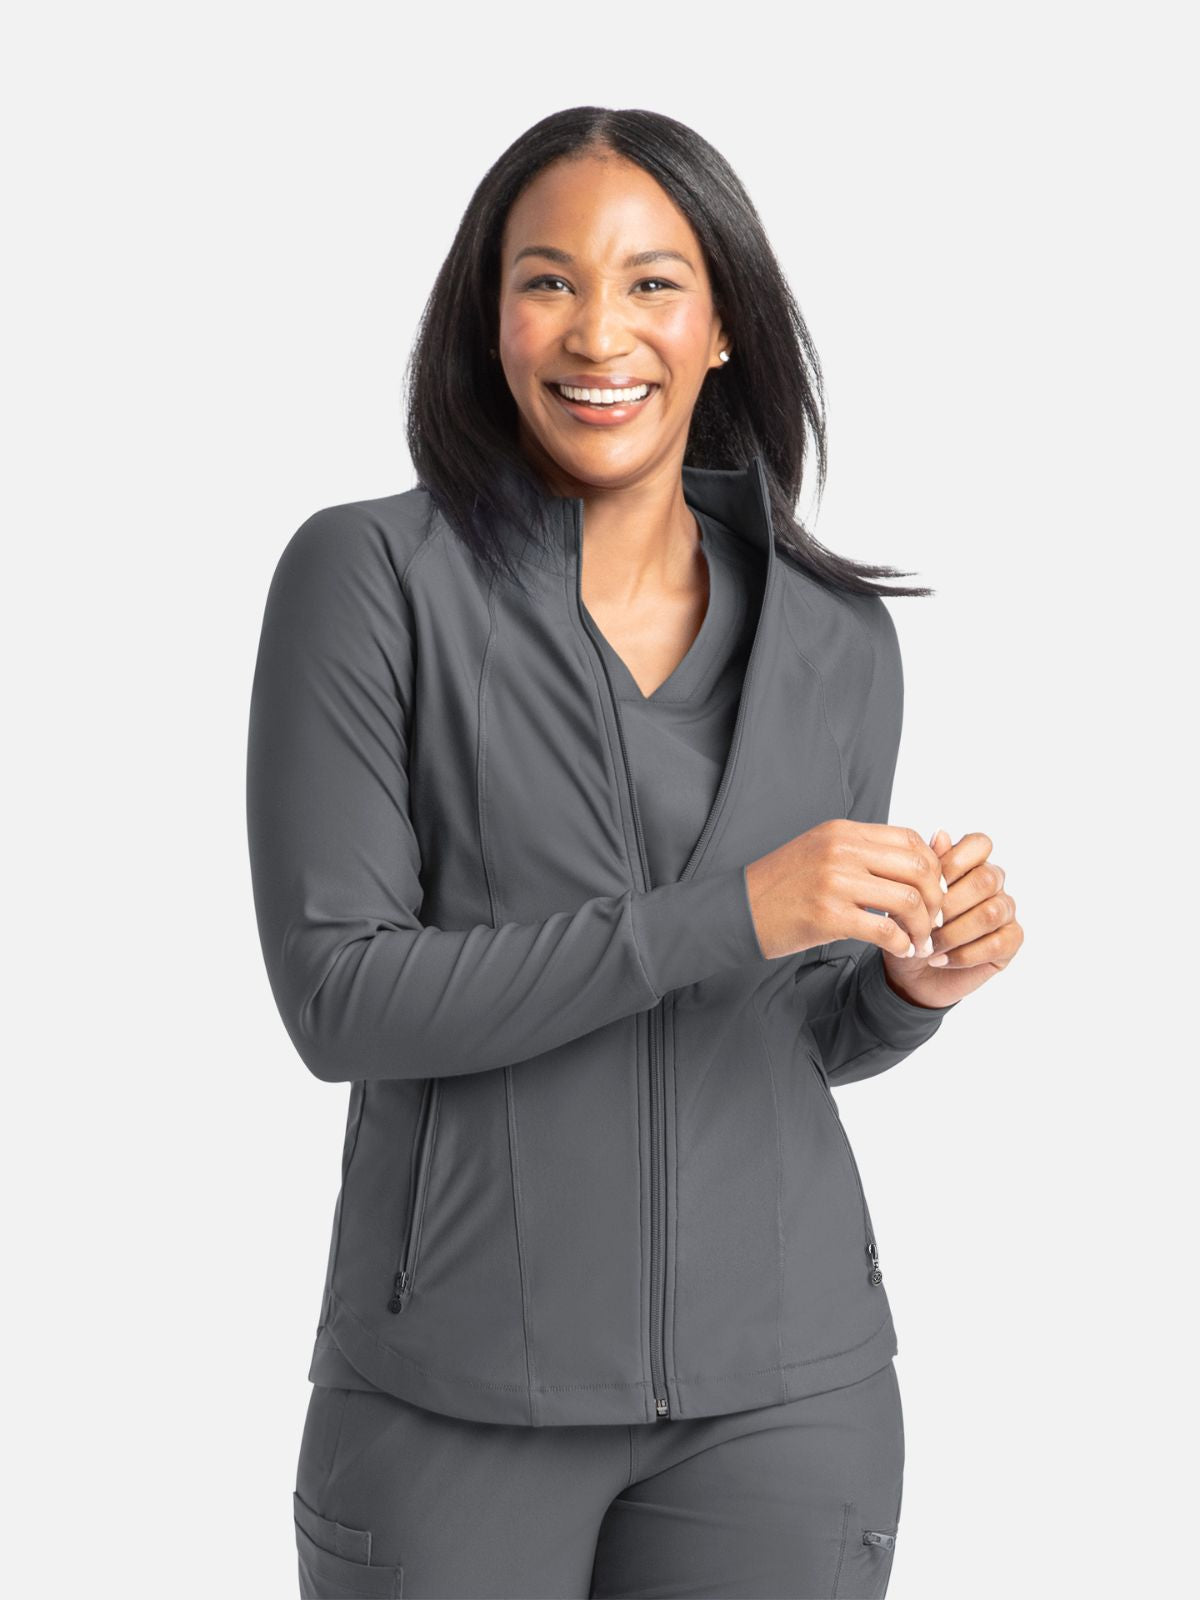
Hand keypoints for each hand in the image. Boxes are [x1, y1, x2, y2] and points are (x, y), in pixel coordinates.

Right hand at [745, 819, 945, 961]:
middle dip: (936, 899)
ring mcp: (834, 882)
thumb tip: (910, 860)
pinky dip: (902, 944)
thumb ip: (860, 851)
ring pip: (908, 900)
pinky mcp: (828, 916)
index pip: (911, 840)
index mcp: (843, 832)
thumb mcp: (820, 851)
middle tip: (935, 921)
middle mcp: (841, 850)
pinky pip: (885, 930)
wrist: (737, 910)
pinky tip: (902, 951)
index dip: (933, 868)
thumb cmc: (782, 886)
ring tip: (920, 941)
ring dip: (923, 926)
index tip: (933, 892)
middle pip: (918, 868)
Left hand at [881, 828, 1022, 1008]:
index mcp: (970, 864)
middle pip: (987, 879)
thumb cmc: (910, 928)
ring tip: (928, 947)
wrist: (909, 972)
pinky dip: (964, 954)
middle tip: (923, 924)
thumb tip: (941, 833)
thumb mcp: (907, 898)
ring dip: (954, 933)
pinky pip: (998, 943)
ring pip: (991, 912)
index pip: (980, 844)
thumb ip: (926, 868)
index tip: (928, 885)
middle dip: (950, 904)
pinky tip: (940, 960)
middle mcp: (994, 883)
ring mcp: (1005, 911)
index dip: (955, 861)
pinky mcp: (1011, 941)